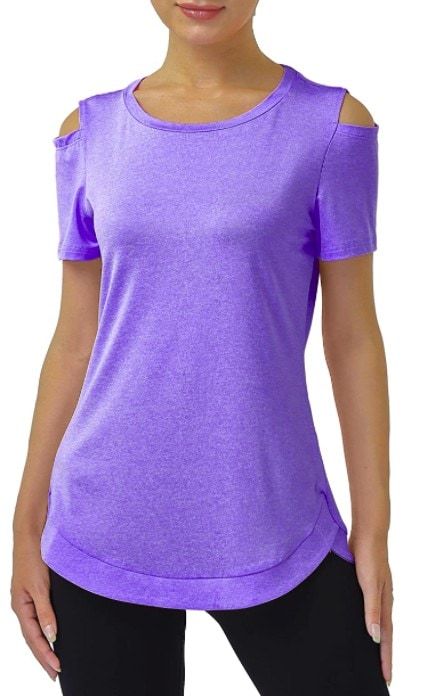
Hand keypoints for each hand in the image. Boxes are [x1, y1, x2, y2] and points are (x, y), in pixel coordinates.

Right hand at [11, 531, 61, 681]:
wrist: (30, 533)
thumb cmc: (33, 556)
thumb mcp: (40, 585)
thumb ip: (45, 611)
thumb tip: (51, 636)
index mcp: (20, 606)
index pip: (33, 638)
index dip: (45, 655)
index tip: (57, 669)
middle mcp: (21, 604)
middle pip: (32, 637)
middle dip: (43, 656)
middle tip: (55, 673)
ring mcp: (26, 598)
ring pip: (34, 628)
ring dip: (43, 645)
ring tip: (53, 660)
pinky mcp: (33, 590)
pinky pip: (37, 616)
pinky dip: (44, 629)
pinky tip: (52, 633)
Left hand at [349, 532, 392, 686]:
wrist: (367, 534)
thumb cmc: (369, 557)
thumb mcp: (369, 584)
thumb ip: (372, 609)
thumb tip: (375, 636)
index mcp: (385, 603)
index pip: (386, 638)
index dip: (385, 658)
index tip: (386, 678)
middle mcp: (382, 600)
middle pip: (384, 634)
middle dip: (383, 654)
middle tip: (382, 674)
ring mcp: (375, 592)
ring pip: (377, 622)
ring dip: (376, 639)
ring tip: (372, 655)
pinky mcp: (366, 584)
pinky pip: (369, 610)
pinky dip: (369, 621)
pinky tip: (360, 623)